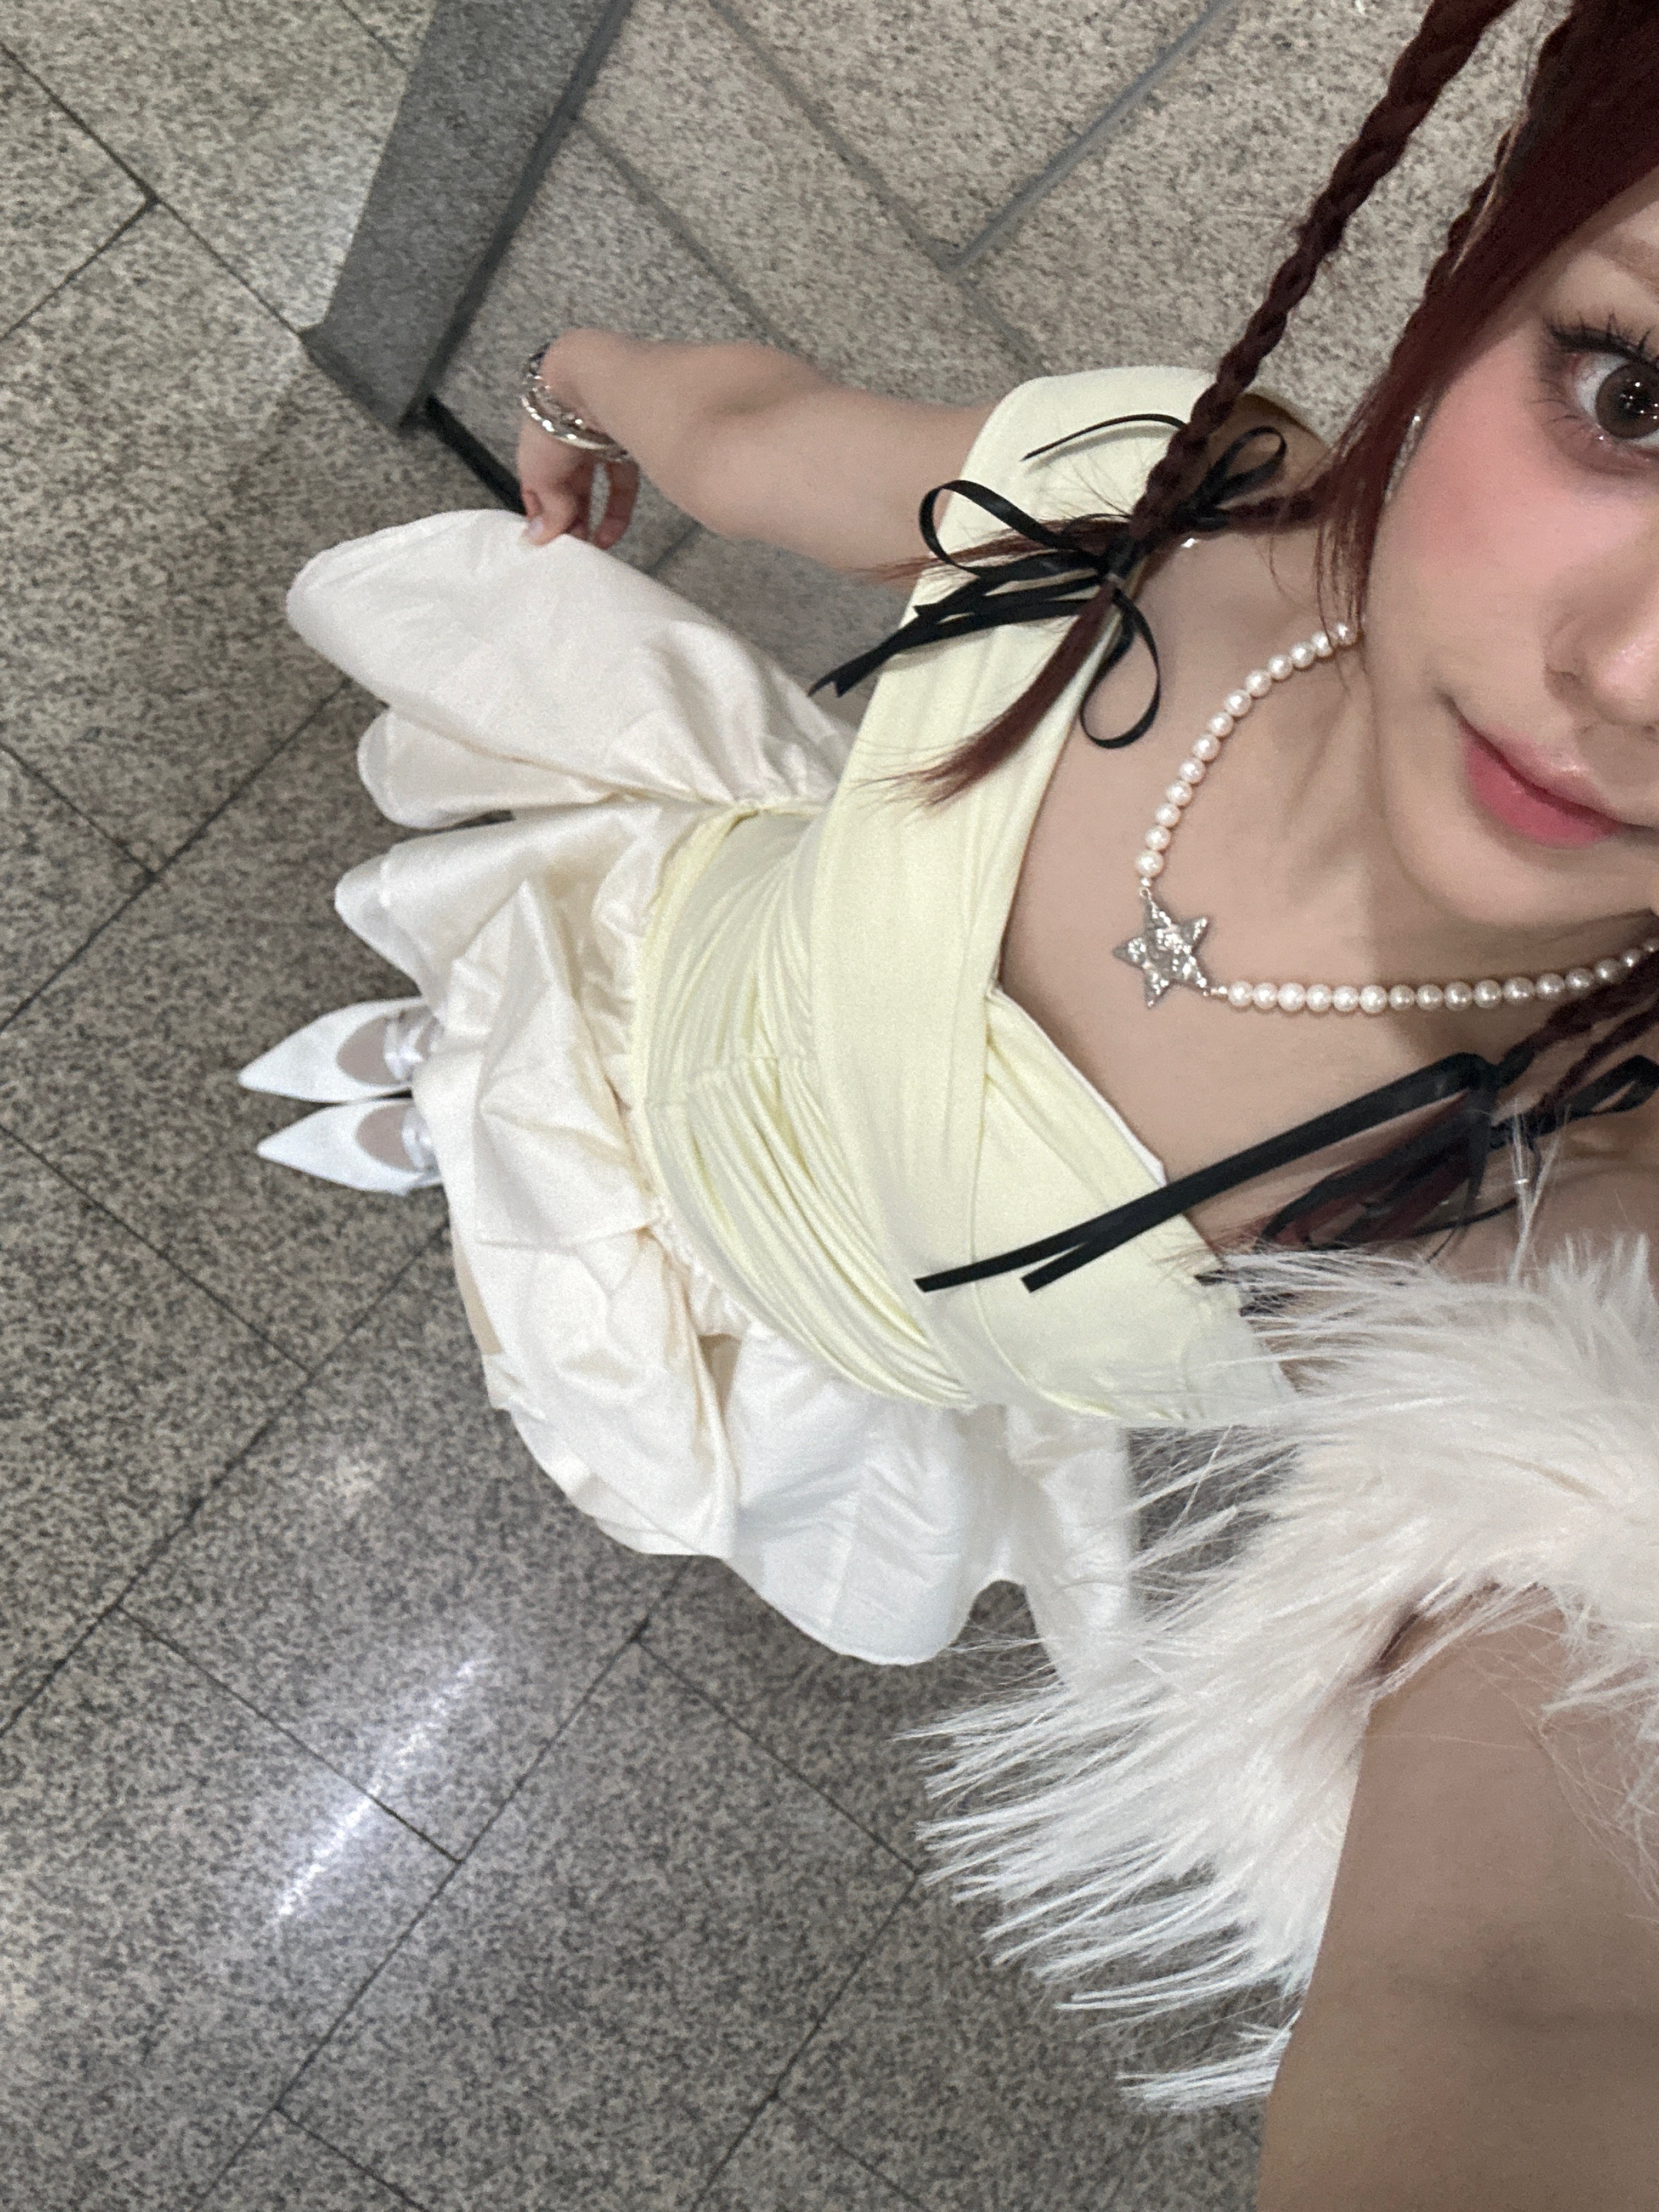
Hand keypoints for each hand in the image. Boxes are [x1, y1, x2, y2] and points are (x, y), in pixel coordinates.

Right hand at [517, 417, 638, 548]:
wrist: (589, 384)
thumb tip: (542, 538)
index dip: (540, 515)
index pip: (536, 487)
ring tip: (589, 549)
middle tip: (570, 548)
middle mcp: (566, 443)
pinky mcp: (623, 448)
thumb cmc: (555, 420)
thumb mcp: (540, 474)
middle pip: (566, 490)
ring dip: (589, 519)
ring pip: (592, 489)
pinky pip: (620, 486)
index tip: (544, 541)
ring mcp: (595, 444)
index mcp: (538, 445)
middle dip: (566, 520)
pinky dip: (615, 513)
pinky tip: (609, 536)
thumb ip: (547, 508)